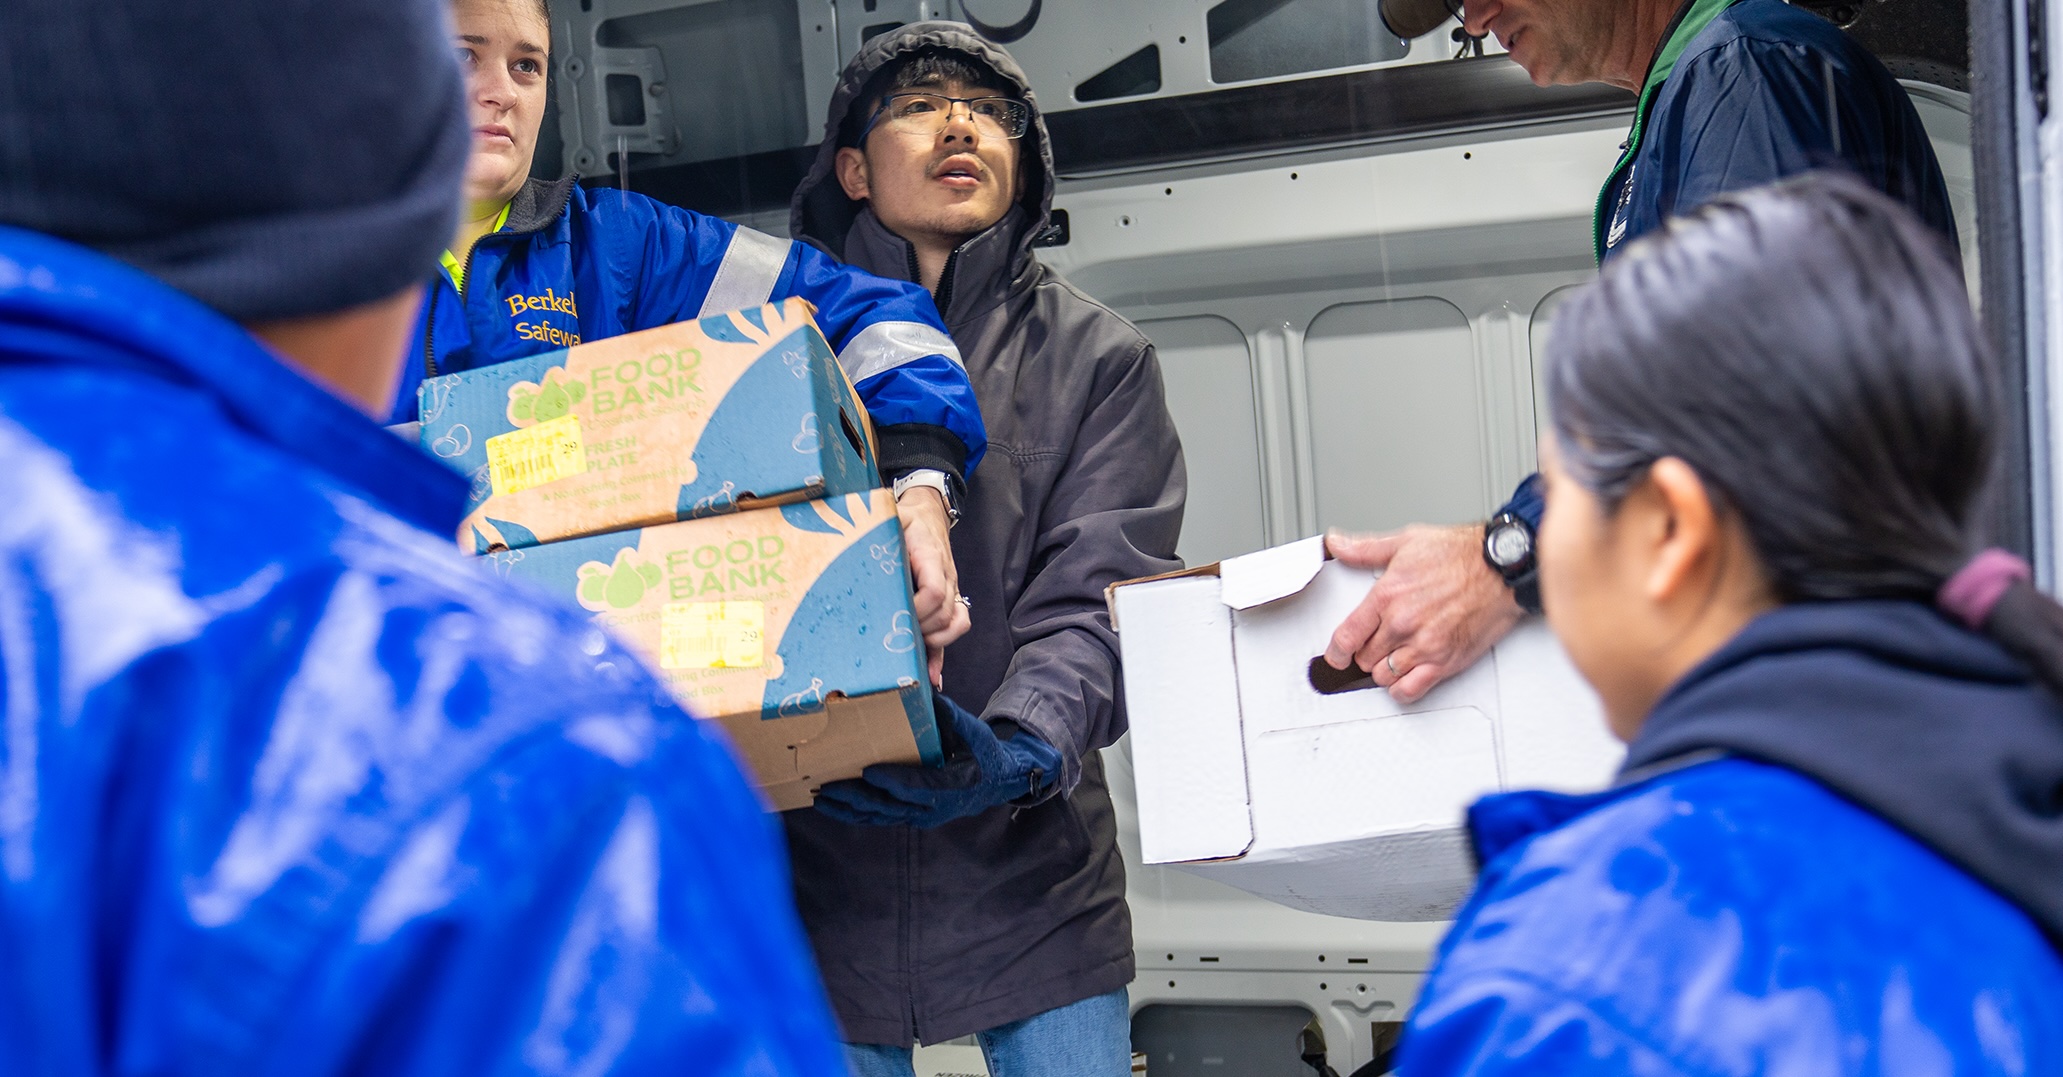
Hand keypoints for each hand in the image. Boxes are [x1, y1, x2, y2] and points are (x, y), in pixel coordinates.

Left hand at [814, 693, 1061, 827]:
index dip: (892, 780)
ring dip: (849, 809)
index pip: (918, 785)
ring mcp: (921, 815)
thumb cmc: (980, 750)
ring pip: (881, 816)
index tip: (867, 772)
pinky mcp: (911, 817)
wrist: (995, 780)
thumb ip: (947, 714)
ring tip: (820, 798)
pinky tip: (834, 806)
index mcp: (952, 784)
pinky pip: (881, 818)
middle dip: (857, 797)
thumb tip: (924, 690)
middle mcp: (934, 806)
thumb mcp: (969, 729)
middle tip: (828, 786)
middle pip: (891, 805)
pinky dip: (856, 814)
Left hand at [897, 487, 969, 684]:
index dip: (918, 609)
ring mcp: (950, 591)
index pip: (934, 590)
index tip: (896, 615)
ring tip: (911, 654)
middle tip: (894, 635)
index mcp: (930, 556)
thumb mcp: (892, 516)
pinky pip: (955, 630)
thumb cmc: (906, 519)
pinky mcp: (948, 603)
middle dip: (920, 630)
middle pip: (944, 613)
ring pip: (956, 623)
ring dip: (935, 643)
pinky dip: (942, 655)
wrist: (929, 516)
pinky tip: (931, 676)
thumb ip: (878, 524)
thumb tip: (852, 530)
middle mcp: (945, 576)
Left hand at [1322, 523, 1523, 703]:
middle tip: (1374, 644)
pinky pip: (1410, 690)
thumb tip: (1337, 545)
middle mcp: (1403, 624)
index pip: (1347, 636)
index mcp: (1388, 596)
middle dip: (1365, 653)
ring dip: (1383, 670)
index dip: (1335, 651)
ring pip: (1383, 677)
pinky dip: (1402, 690)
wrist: (1502, 568)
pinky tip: (1404, 677)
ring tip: (1392, 656)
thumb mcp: (1407, 541)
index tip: (1335, 655)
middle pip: (1364, 658)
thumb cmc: (1462, 554)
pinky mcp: (1445, 662)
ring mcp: (1424, 646)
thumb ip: (1365, 549)